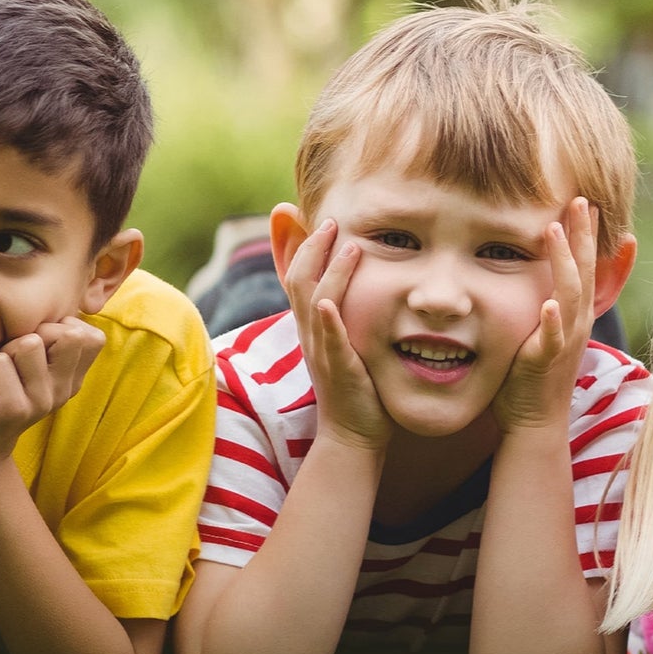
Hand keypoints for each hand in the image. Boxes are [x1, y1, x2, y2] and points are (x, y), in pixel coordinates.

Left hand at [0, 316, 104, 466]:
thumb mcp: (31, 366)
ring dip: (4, 351)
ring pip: (30, 343)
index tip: (37, 349)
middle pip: (68, 333)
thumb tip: (62, 307)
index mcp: (73, 378)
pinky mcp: (15, 408)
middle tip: (13, 359)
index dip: (61, 329)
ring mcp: (42, 401)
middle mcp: (64, 390)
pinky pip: (0, 363)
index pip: (91, 335)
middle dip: (33, 334)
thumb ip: (50, 341)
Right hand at [285, 218, 389, 452]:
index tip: (318, 219)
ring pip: (316, 304)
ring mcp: (322, 352)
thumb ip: (342, 313)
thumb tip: (348, 285)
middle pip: (299, 281)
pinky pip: (329, 342)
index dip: (302, 246)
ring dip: (330, 273)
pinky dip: (328, 321)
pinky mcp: (339, 371)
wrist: (352, 434)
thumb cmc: (355, 386)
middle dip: (313, 247)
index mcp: (311, 326)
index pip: (297, 277)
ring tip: (351, 246)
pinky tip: (330, 303)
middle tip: (332, 221)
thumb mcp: (343, 341)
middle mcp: (311, 334)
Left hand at [493, 197, 597, 431]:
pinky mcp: (546, 361)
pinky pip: (551, 339)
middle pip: (585, 272)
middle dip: (583, 235)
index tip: (588, 202)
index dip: (589, 235)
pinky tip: (549, 304)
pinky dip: (552, 321)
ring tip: (554, 231)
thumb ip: (551, 300)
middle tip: (580, 200)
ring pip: (570, 296)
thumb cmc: (535, 374)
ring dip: (564, 263)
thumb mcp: (548, 329)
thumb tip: (546, 273)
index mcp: (576, 313)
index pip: (587, 266)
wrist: (536, 421)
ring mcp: (565, 341)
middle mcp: (577, 323)